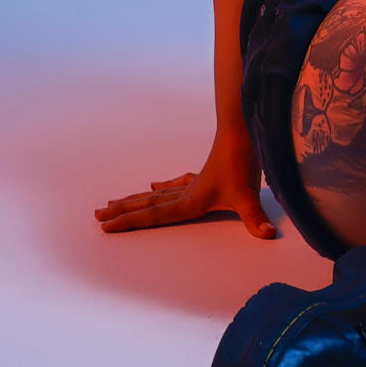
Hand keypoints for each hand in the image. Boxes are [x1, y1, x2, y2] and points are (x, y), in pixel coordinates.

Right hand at [95, 140, 276, 237]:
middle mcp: (187, 193)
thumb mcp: (248, 195)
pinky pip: (176, 183)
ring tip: (114, 201)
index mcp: (191, 201)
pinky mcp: (204, 173)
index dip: (129, 223)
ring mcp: (194, 182)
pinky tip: (156, 184)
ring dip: (136, 199)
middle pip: (148, 203)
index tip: (106, 226)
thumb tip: (267, 235)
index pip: (154, 216)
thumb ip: (255, 218)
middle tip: (98, 214)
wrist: (242, 130)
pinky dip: (164, 186)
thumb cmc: (242, 163)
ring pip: (157, 193)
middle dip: (123, 211)